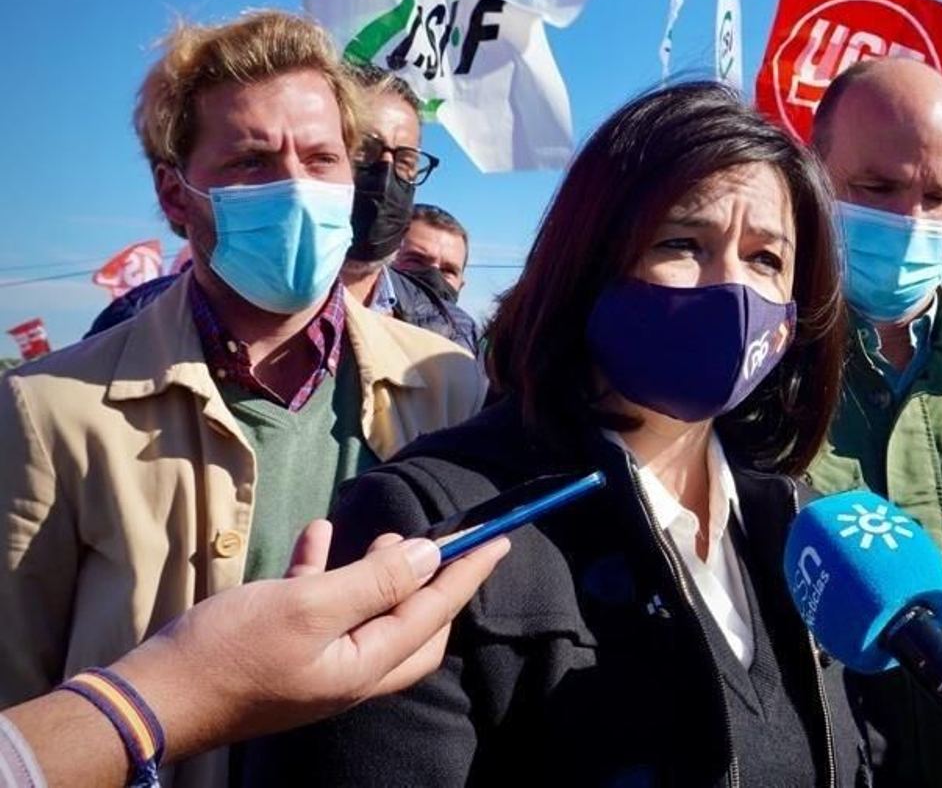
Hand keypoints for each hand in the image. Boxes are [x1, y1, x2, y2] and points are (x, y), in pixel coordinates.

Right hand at [110, 519, 509, 760]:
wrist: (152, 697)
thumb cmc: (230, 652)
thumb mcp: (309, 607)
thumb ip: (373, 582)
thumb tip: (427, 557)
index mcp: (364, 665)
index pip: (434, 614)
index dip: (467, 574)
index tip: (498, 539)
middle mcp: (348, 671)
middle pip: (412, 626)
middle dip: (430, 583)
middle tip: (440, 542)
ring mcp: (315, 665)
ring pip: (367, 615)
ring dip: (379, 574)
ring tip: (382, 536)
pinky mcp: (281, 652)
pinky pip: (318, 608)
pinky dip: (325, 571)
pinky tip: (317, 534)